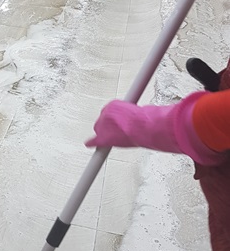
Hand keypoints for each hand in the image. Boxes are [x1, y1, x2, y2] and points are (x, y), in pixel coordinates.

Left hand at [85, 94, 220, 164]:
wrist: (143, 126)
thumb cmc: (149, 120)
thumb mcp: (148, 111)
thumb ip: (150, 113)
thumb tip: (163, 113)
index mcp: (116, 105)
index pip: (111, 112)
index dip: (114, 119)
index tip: (117, 121)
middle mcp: (107, 112)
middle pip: (104, 121)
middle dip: (110, 126)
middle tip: (122, 131)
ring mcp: (103, 124)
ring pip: (101, 130)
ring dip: (107, 134)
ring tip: (121, 137)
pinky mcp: (104, 136)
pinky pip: (95, 140)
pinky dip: (93, 143)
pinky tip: (88, 145)